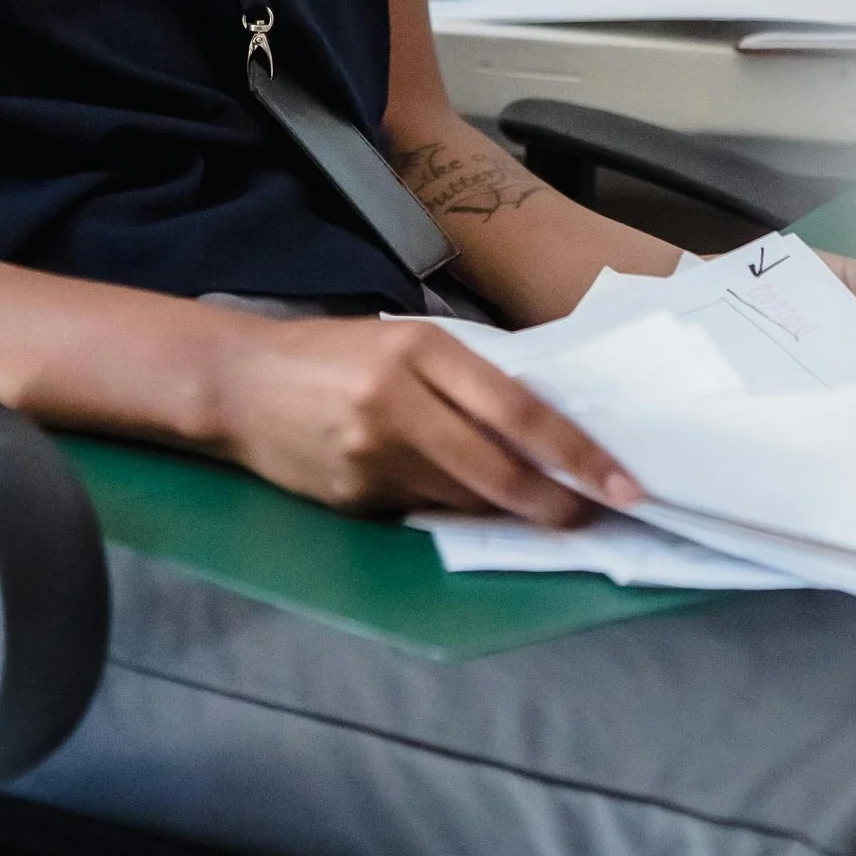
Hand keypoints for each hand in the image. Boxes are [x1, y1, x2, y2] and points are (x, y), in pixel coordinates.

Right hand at [208, 315, 643, 527]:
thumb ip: (465, 377)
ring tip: (545, 509)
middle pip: (497, 469)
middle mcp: (397, 403)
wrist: (236, 384)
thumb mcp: (402, 340)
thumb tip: (539, 424)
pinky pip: (422, 511)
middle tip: (598, 514)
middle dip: (557, 501)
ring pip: (464, 496)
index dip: (575, 452)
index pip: (516, 410)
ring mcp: (372, 457)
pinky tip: (461, 500)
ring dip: (507, 508)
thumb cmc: (330, 353)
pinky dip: (451, 507)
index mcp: (418, 349)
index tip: (620, 480)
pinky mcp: (352, 500)